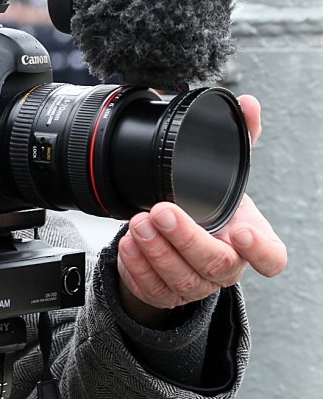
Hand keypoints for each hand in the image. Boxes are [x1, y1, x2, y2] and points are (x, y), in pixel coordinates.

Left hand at [116, 95, 287, 325]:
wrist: (179, 243)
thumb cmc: (209, 210)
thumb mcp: (224, 176)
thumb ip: (238, 139)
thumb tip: (246, 103)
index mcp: (249, 241)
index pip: (272, 258)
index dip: (261, 250)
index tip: (242, 232)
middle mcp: (225, 267)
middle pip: (215, 264)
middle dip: (185, 238)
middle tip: (161, 211)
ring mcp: (196, 286)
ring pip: (180, 279)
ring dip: (156, 250)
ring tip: (137, 223)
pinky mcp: (165, 294)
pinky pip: (152, 288)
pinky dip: (137, 266)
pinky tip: (127, 244)